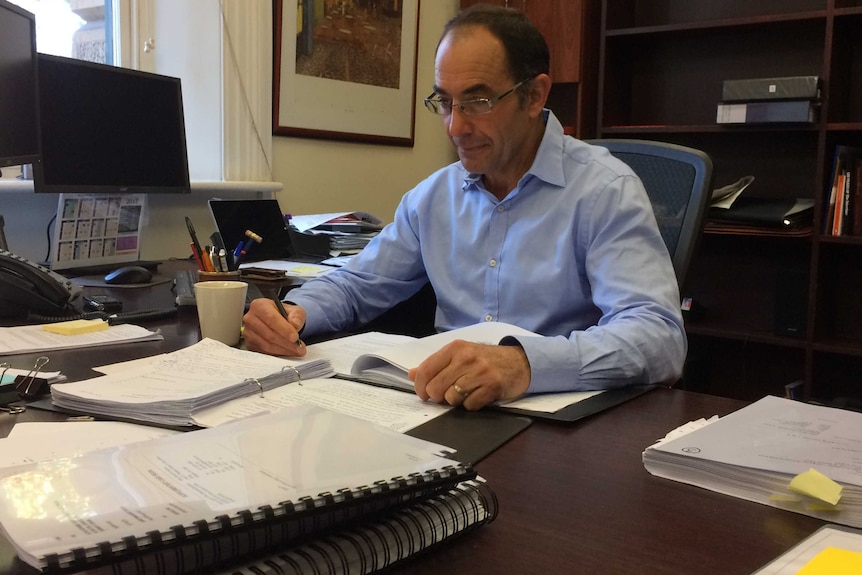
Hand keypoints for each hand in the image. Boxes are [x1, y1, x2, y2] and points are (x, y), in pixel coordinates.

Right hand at [242, 298, 306, 356]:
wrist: (277, 320)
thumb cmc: (284, 314)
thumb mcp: (295, 311)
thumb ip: (297, 316)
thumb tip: (295, 325)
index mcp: (259, 305)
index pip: (271, 318)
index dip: (283, 329)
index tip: (295, 337)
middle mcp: (251, 318)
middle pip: (269, 334)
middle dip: (286, 342)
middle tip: (299, 347)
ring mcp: (248, 332)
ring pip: (267, 345)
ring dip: (284, 350)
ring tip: (297, 350)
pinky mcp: (250, 344)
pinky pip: (264, 352)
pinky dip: (278, 353)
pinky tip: (288, 352)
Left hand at [409, 341, 530, 409]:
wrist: (518, 361)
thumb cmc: (485, 359)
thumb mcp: (459, 355)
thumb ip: (435, 364)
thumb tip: (412, 374)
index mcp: (454, 348)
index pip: (425, 370)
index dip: (420, 387)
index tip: (423, 394)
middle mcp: (466, 357)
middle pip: (436, 388)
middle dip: (438, 396)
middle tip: (446, 395)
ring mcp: (480, 371)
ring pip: (452, 398)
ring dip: (456, 401)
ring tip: (465, 393)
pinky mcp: (492, 385)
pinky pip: (470, 405)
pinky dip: (471, 405)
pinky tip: (478, 396)